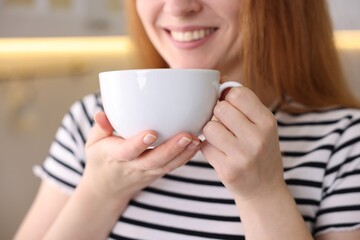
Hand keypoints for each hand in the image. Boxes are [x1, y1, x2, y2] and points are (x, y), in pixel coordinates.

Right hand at [82, 112, 200, 200]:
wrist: (107, 188)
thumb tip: (101, 113)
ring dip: (183, 154)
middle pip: (154, 161)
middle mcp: (133, 167)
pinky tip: (197, 145)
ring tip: (197, 140)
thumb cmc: (101, 159)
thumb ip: (100, 128)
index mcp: (114, 157)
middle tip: (186, 136)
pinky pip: (172, 167)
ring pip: (167, 166)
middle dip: (171, 149)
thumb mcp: (93, 143)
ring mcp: (147, 172)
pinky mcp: (157, 173)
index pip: (127, 152)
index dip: (138, 144)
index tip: (152, 133)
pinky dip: (186, 157)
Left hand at [201, 87, 283, 201]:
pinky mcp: (228, 170)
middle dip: (218, 115)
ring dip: (211, 132)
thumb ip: (244, 104)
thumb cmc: (259, 150)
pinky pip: (205, 147)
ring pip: (209, 127)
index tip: (229, 105)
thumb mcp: (262, 126)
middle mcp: (258, 137)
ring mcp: (243, 155)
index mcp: (268, 121)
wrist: (264, 189)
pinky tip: (220, 154)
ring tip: (222, 140)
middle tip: (225, 125)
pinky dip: (208, 148)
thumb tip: (217, 77)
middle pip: (220, 108)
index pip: (238, 93)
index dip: (227, 97)